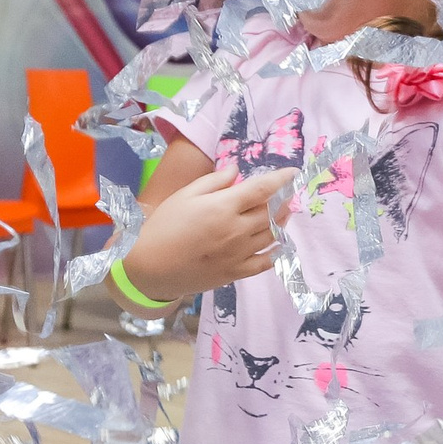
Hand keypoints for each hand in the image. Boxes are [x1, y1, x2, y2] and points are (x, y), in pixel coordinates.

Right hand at [126, 165, 296, 300]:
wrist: (150, 266)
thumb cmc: (164, 225)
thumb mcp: (185, 195)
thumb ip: (214, 182)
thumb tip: (236, 170)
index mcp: (224, 206)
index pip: (262, 189)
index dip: (281, 179)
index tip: (293, 173)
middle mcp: (237, 229)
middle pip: (270, 212)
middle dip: (282, 200)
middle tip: (287, 194)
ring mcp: (239, 253)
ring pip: (272, 235)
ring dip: (281, 222)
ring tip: (284, 213)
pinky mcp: (236, 272)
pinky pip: (265, 261)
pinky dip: (275, 251)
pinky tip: (277, 243)